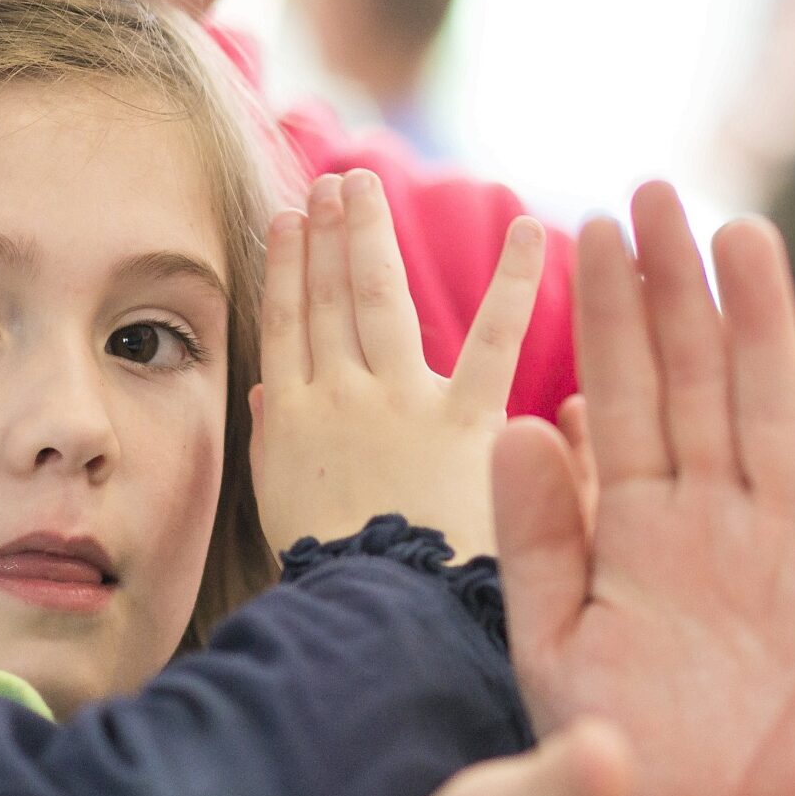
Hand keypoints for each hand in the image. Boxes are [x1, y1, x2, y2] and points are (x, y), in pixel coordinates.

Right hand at [253, 170, 542, 559]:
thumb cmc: (333, 577)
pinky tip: (531, 231)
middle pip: (328, 300)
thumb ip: (273, 444)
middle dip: (328, 235)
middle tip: (332, 183)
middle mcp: (338, 398)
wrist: (376, 612)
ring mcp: (398, 402)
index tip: (287, 219)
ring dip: (369, 236)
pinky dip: (515, 283)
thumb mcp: (279, 510)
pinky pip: (494, 341)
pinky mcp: (462, 421)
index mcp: (291, 422)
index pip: (285, 327)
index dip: (286, 268)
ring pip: (379, 300)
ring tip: (364, 184)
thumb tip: (263, 392)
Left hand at [494, 182, 794, 795]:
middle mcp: (717, 524)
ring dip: (762, 325)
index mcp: (637, 533)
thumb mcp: (558, 652)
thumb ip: (537, 542)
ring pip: (777, 411)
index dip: (606, 318)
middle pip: (699, 383)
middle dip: (676, 292)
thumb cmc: (636, 774)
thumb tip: (516, 422)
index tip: (583, 229)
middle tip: (654, 191)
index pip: (620, 400)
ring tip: (741, 234)